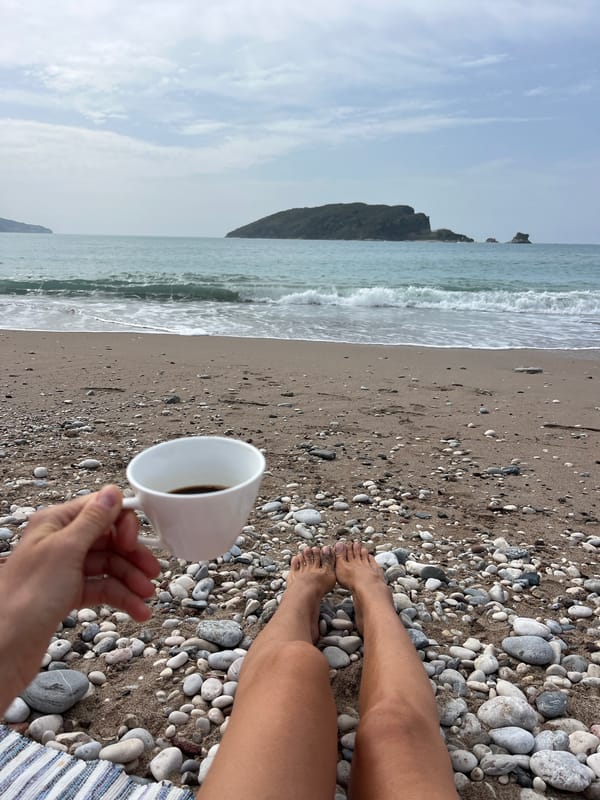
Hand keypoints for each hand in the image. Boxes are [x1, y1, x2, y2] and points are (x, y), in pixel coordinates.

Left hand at [0, 486, 160, 709]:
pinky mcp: (68, 593)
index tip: (134, 541)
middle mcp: (60, 543)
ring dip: (131, 580)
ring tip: (146, 596)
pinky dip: (122, 597)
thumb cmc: (25, 599)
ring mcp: (65, 569)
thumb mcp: (65, 551)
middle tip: (151, 570)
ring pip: (109, 566)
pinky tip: (136, 608)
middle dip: (133, 556)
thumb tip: (112, 493)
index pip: (99, 509)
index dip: (122, 524)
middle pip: (109, 540)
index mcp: (55, 524)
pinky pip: (103, 588)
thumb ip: (92, 520)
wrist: (6, 649)